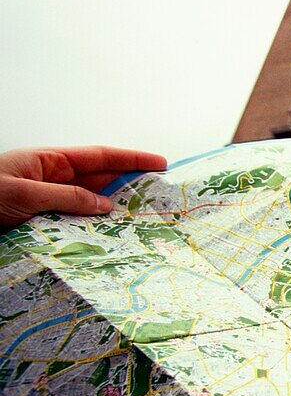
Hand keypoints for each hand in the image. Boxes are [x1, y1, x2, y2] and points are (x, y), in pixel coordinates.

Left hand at [0, 146, 166, 228]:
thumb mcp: (23, 193)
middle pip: (101, 180)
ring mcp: (49, 202)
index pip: (99, 156)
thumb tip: (105, 206)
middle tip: (161, 196)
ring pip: (91, 205)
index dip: (131, 158)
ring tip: (143, 221)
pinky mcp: (45, 223)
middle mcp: (52, 179)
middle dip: (131, 185)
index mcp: (49, 161)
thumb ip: (66, 198)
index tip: (160, 162)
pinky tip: (111, 238)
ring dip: (115, 212)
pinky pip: (77, 224)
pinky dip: (95, 230)